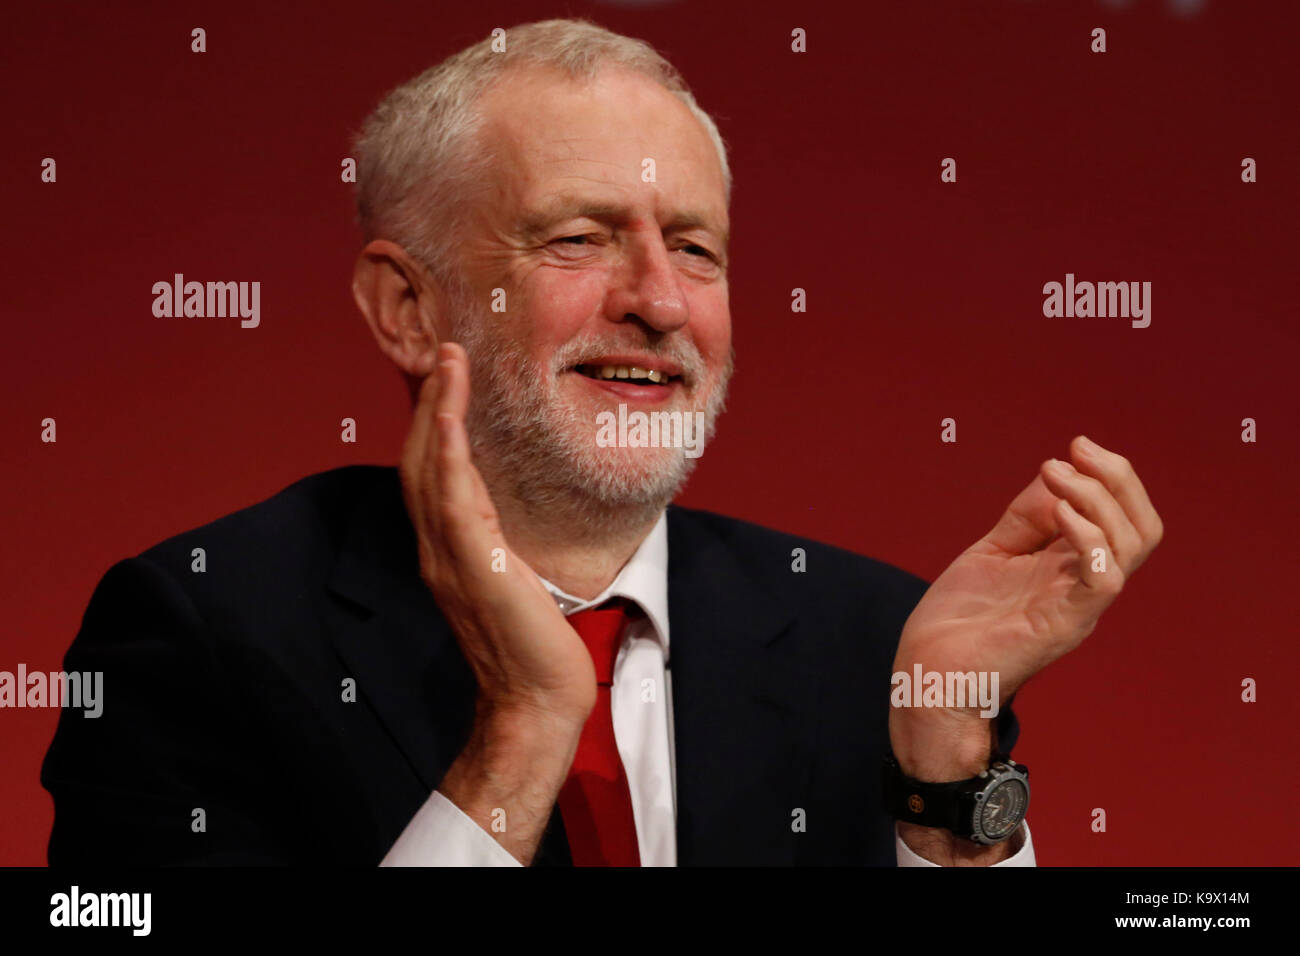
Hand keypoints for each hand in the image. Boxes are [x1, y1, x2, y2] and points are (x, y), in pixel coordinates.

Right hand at [400, 342, 596, 726]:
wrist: (537, 700)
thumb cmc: (535, 646)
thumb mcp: (516, 581)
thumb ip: (500, 548)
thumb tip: (507, 524)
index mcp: (450, 551)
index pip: (434, 475)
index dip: (438, 424)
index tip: (450, 380)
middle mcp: (439, 549)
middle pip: (422, 460)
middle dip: (432, 402)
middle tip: (444, 352)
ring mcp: (450, 556)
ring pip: (431, 467)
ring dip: (438, 409)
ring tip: (448, 361)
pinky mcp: (473, 564)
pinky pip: (452, 496)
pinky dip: (449, 449)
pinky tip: (452, 413)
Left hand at [890, 435, 1162, 781]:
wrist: (928, 674)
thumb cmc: (959, 620)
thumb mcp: (994, 551)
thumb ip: (1028, 516)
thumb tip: (1057, 469)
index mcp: (1072, 568)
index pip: (1124, 517)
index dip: (1110, 476)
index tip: (1075, 446)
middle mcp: (1084, 585)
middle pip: (1142, 527)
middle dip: (1119, 478)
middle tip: (1078, 449)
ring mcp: (1079, 606)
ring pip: (1131, 546)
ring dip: (1099, 498)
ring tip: (1056, 475)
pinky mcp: (1063, 625)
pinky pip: (1103, 579)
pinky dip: (1091, 538)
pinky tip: (1062, 515)